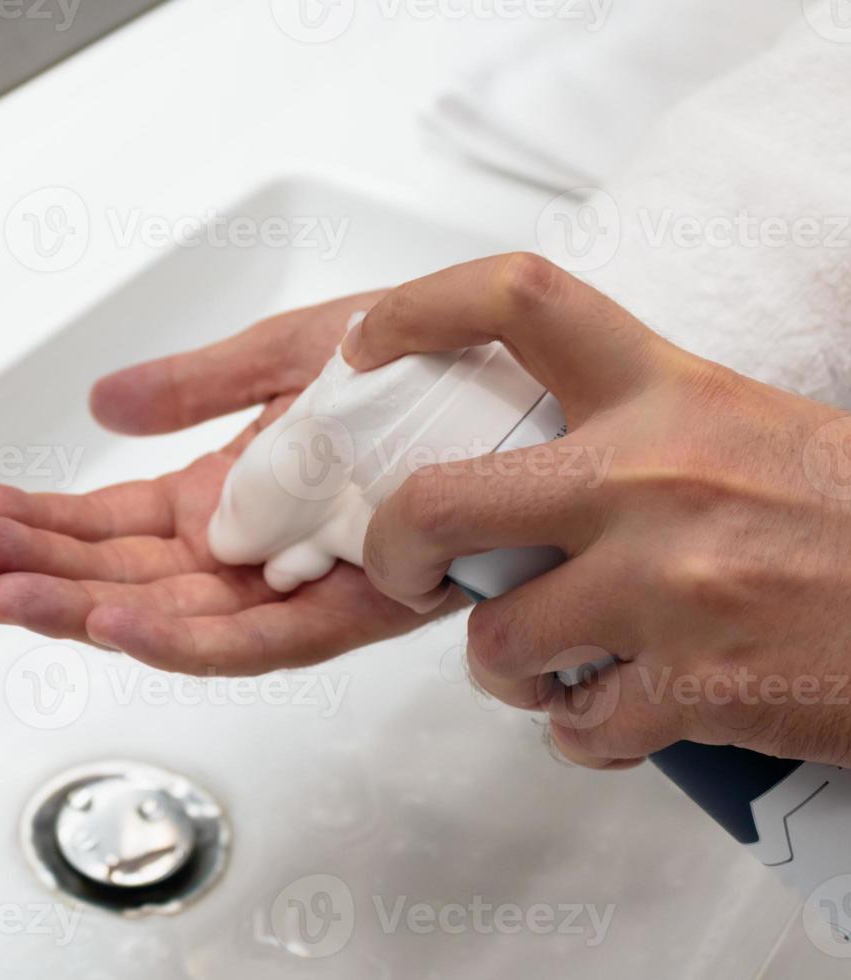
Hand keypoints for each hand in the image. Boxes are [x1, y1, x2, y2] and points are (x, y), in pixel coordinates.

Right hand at [0, 292, 451, 674]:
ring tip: (9, 595)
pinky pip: (256, 639)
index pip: (117, 521)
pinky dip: (181, 636)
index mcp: (231, 490)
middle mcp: (256, 546)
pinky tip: (113, 621)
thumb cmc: (428, 363)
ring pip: (174, 616)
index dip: (48, 520)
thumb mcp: (289, 353)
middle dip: (46, 568)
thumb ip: (195, 386)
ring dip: (87, 608)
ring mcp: (299, 583)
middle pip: (130, 575)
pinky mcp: (355, 610)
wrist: (536, 381)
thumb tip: (101, 403)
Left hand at [345, 252, 850, 769]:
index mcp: (669, 392)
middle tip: (404, 570)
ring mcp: (667, 586)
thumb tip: (526, 471)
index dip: (418, 309)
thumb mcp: (749, 428)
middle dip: (394, 550)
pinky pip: (576, 727)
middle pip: (438, 501)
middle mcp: (651, 477)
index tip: (366, 344)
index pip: (518, 300)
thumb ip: (636, 434)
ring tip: (550, 665)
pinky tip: (618, 716)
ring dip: (505, 667)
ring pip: (495, 641)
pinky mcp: (696, 687)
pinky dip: (583, 735)